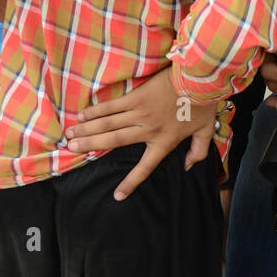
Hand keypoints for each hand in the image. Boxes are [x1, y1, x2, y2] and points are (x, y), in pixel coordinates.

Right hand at [65, 65, 217, 199]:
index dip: (131, 183)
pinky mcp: (137, 97)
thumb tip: (188, 167)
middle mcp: (147, 129)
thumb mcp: (206, 132)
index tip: (117, 196)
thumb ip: (198, 152)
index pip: (145, 168)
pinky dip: (96, 111)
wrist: (199, 80)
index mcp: (163, 142)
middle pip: (113, 141)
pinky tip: (83, 116)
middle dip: (90, 146)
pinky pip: (112, 106)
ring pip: (108, 124)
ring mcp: (140, 112)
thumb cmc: (203, 105)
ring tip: (70, 136)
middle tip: (71, 150)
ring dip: (87, 130)